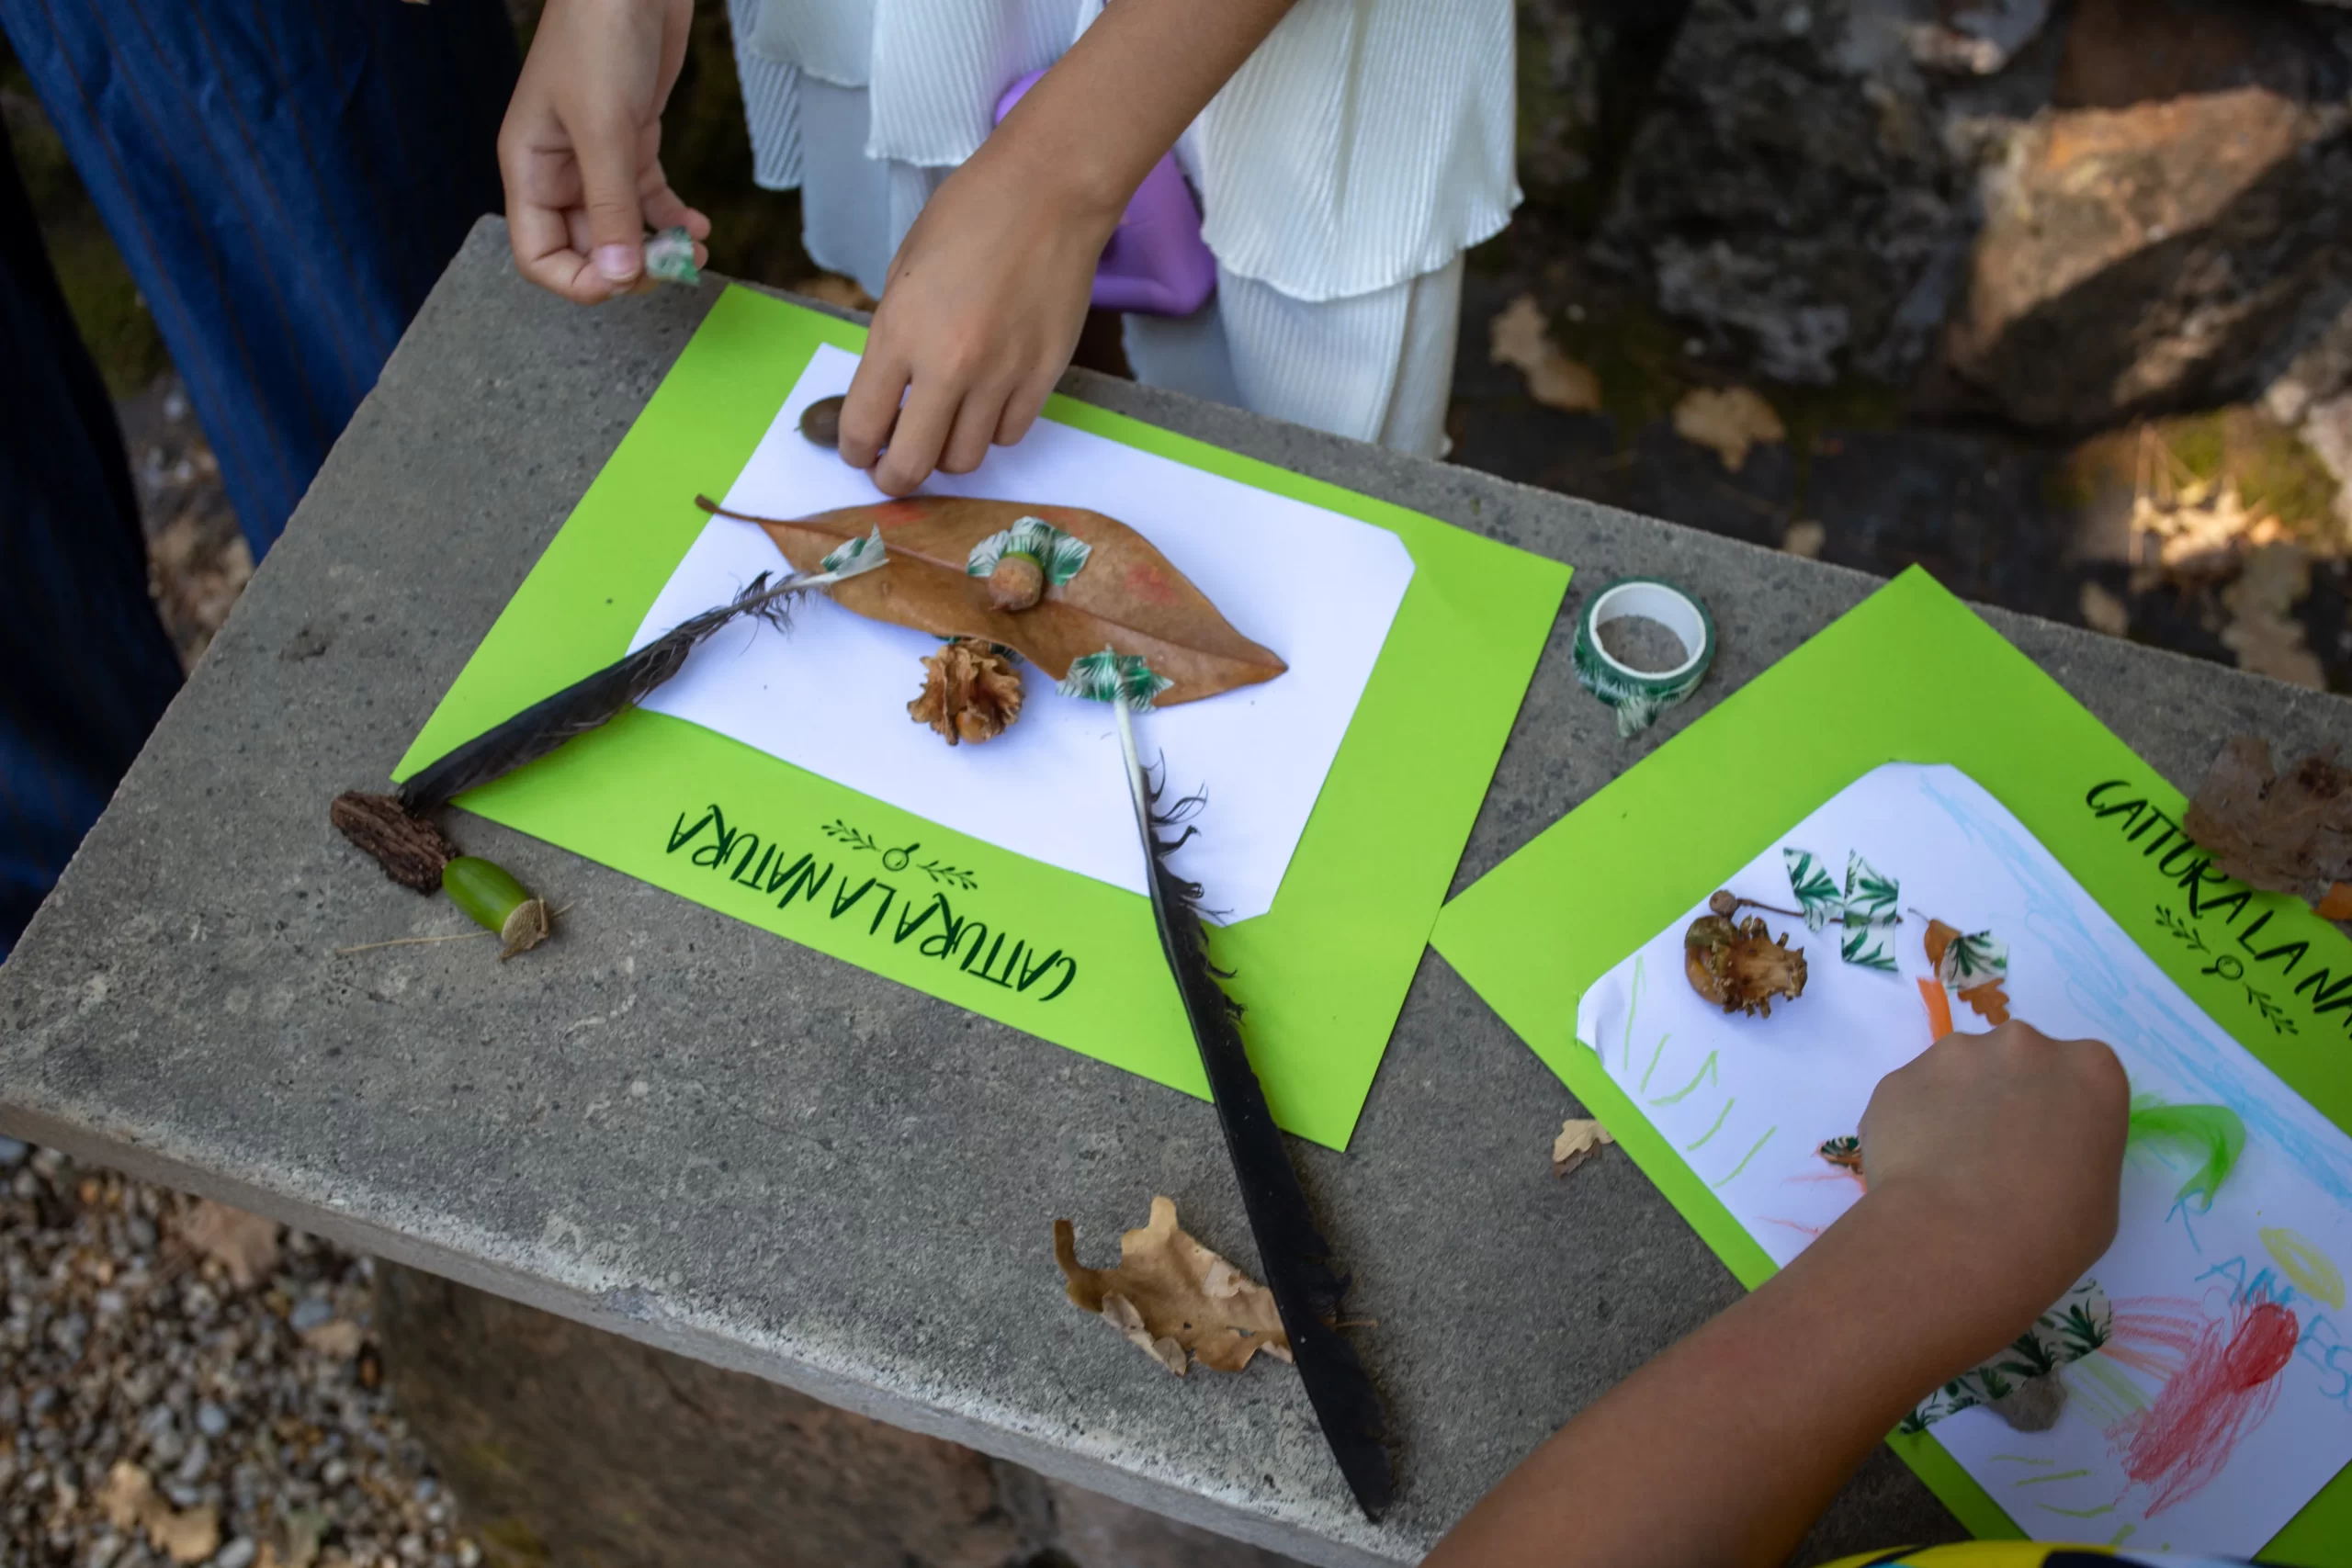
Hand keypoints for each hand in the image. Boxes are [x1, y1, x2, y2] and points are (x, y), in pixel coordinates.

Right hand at [498, 0, 708, 303]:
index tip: (627, 281)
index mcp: (530, 170)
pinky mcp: (632, 144)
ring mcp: (597, 161)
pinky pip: (649, 202)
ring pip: (623, 230)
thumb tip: (619, 277)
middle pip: (585, 250)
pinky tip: (699, 227)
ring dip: (658, 250)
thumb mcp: (603, 128)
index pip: (538, 255)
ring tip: (695, 251)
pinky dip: (673, 220)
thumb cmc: (598, 36)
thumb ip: (611, 206)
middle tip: (674, 268)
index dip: (579, 280)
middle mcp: (559, 172)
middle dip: (629, 267)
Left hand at [837, 145, 1119, 494]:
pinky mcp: (1044, 377)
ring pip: (966, 459)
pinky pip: (1009, 433)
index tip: (857, 454)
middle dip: (894, 479)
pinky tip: (986, 405)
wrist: (1048, 194)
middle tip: (893, 472)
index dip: (854, 452)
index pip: (864, 425)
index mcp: (899, 332)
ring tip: (944, 432)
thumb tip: (890, 393)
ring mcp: (1001, 376)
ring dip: (946, 454)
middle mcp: (949, 365)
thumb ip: (893, 338)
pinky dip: (991, 430)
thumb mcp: (904, 271)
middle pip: (914, 464)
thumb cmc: (968, 216)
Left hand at [1859, 1020, 2129, 1363]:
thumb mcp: (2099, 1194)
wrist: (1960, 1239)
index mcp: (2090, 1068)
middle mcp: (2024, 1045)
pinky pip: (1910, 1098)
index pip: (2079, 1076)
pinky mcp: (1899, 1076)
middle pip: (2015, 1063)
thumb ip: (2074, 1149)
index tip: (2046, 1148)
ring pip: (1957, 1074)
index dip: (2058, 1113)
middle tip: (1994, 1156)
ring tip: (1948, 1169)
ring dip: (1954, 1108)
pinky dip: (1912, 1127)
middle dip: (2004, 1099)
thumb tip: (2036, 1154)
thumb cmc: (2053, 1231)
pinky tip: (1916, 1172)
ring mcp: (1955, 1054)